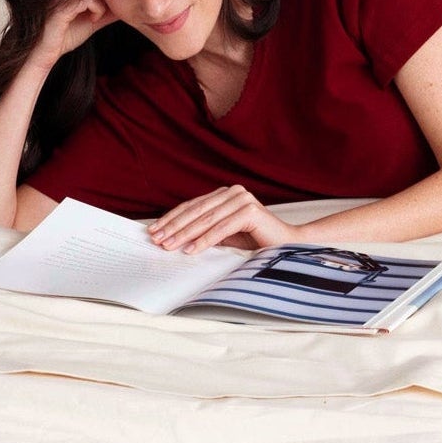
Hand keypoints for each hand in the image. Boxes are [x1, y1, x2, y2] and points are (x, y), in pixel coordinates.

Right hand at [33, 0, 116, 68]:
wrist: (45, 54)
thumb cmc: (64, 36)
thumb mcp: (92, 20)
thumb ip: (107, 11)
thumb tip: (130, 5)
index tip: (109, 2)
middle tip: (108, 5)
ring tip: (100, 11)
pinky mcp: (59, 7)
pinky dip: (96, 7)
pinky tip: (93, 19)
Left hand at [150, 185, 301, 253]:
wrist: (288, 246)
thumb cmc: (256, 242)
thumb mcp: (224, 235)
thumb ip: (204, 231)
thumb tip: (173, 237)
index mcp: (225, 195)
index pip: (193, 206)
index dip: (172, 218)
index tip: (153, 230)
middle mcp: (233, 192)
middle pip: (197, 211)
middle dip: (174, 226)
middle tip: (157, 239)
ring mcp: (243, 199)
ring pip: (206, 219)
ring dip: (185, 234)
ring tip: (169, 246)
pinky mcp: (250, 211)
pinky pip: (222, 228)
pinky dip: (205, 240)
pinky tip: (191, 250)